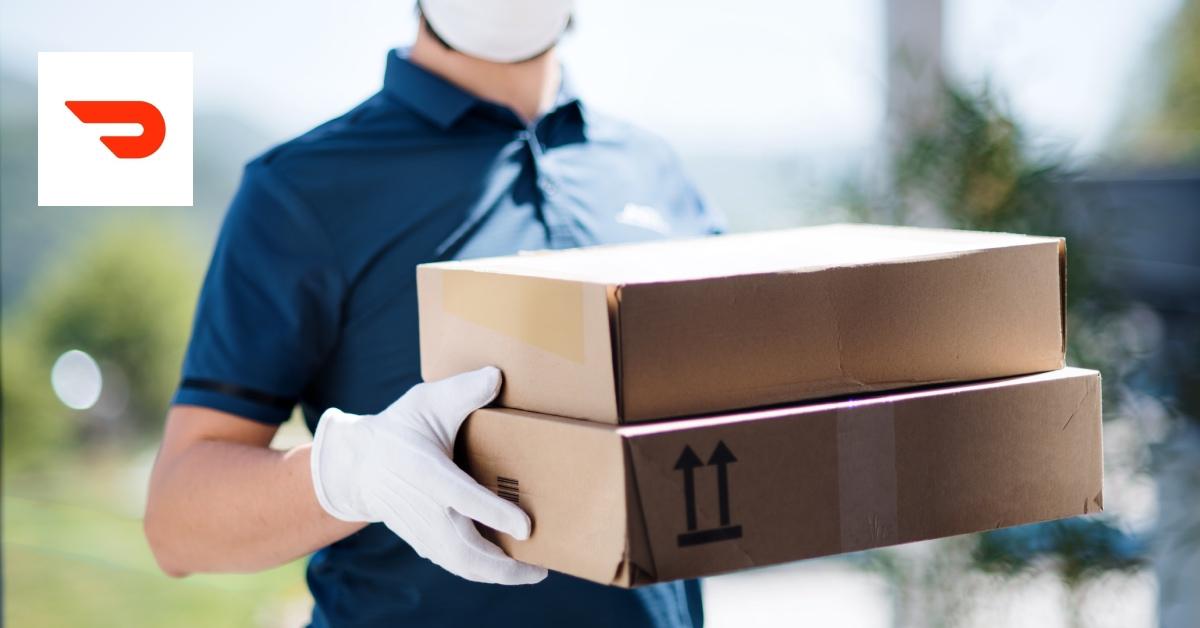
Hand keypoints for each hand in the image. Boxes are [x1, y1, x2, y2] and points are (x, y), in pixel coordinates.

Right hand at [310, 366, 546, 584]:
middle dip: (503, 565)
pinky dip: (480, 572)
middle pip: (463, 549)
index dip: (494, 514)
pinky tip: (506, 569)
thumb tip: (497, 376)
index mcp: (425, 471)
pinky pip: (454, 564)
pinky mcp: (422, 541)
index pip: (462, 498)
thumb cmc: (400, 429)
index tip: (526, 527)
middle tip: (541, 569)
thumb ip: (462, 391)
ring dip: (495, 574)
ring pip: (459, 563)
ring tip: (531, 573)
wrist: (357, 465)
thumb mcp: (427, 401)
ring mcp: (421, 528)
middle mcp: (423, 506)